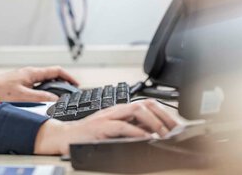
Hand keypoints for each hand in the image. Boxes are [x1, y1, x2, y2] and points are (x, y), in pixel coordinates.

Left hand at [0, 66, 78, 101]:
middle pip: (53, 74)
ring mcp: (26, 77)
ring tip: (62, 96)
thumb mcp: (23, 96)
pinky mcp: (22, 82)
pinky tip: (46, 97)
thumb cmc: (0, 90)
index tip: (76, 84)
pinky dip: (46, 89)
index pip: (56, 70)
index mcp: (33, 73)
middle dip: (64, 82)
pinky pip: (39, 84)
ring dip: (55, 86)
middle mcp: (31, 73)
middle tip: (71, 92)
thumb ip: (40, 97)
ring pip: (46, 80)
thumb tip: (56, 100)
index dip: (69, 77)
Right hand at [33, 100, 177, 154]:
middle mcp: (116, 109)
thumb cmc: (89, 135)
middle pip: (144, 104)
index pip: (147, 104)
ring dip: (152, 122)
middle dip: (162, 116)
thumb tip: (154, 134)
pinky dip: (135, 131)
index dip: (164, 113)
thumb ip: (132, 129)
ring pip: (135, 110)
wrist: (65, 137)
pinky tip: (144, 138)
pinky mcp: (100, 127)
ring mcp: (108, 116)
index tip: (176, 126)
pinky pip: (121, 126)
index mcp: (121, 109)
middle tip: (173, 131)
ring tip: (162, 134)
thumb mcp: (115, 131)